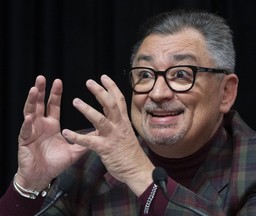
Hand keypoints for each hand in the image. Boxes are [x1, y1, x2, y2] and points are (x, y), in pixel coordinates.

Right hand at [16, 76, 86, 190]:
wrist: (42, 176)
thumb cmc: (55, 162)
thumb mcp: (73, 150)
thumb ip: (85, 140)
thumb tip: (99, 131)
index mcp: (52, 125)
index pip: (53, 105)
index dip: (55, 94)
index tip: (58, 81)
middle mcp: (41, 125)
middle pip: (40, 104)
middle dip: (40, 90)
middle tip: (42, 78)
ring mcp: (32, 131)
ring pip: (30, 112)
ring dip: (31, 101)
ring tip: (34, 89)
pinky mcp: (25, 141)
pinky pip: (26, 131)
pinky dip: (28, 124)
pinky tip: (30, 117)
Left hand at [62, 75, 154, 195]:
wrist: (137, 169)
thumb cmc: (130, 152)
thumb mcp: (126, 133)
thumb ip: (116, 123)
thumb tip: (108, 115)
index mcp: (123, 121)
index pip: (119, 100)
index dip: (111, 87)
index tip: (103, 77)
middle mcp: (119, 126)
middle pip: (111, 104)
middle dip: (100, 92)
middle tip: (89, 82)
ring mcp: (112, 136)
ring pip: (100, 119)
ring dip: (87, 109)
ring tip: (76, 101)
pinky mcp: (105, 148)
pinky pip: (89, 141)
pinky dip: (77, 137)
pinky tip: (66, 132)